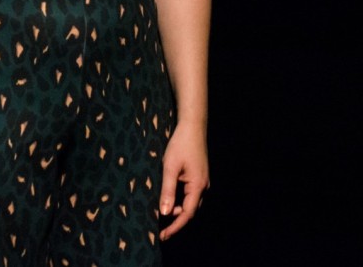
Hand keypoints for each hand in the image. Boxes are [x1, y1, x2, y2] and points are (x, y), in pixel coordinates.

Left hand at [159, 122, 208, 240]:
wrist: (192, 126)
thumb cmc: (181, 144)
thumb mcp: (170, 167)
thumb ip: (167, 190)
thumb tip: (164, 213)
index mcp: (198, 187)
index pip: (186, 214)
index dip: (174, 227)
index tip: (162, 236)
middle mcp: (203, 187)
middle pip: (189, 211)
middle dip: (175, 221)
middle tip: (159, 228)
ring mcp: (202, 182)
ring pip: (190, 203)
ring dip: (176, 210)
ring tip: (160, 214)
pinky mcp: (198, 177)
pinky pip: (189, 194)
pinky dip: (179, 200)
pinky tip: (168, 199)